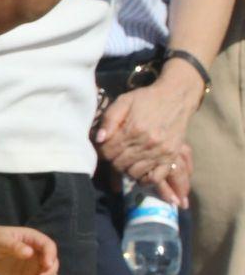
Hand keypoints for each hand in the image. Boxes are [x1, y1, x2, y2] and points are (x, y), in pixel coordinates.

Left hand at [0, 223, 58, 274]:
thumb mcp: (0, 241)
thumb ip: (14, 246)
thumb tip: (29, 253)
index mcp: (32, 238)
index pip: (48, 246)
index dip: (50, 256)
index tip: (46, 266)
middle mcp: (36, 251)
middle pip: (52, 263)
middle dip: (50, 273)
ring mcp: (33, 264)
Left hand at [94, 75, 199, 194]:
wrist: (176, 97)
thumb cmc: (146, 99)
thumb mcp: (123, 102)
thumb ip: (108, 121)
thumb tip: (98, 139)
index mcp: (133, 129)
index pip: (108, 152)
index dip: (102, 151)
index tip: (104, 147)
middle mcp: (148, 143)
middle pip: (119, 164)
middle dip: (112, 160)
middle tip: (114, 153)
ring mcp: (161, 151)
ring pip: (134, 173)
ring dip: (126, 169)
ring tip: (126, 159)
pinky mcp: (171, 156)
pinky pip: (156, 177)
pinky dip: (145, 178)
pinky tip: (140, 170)